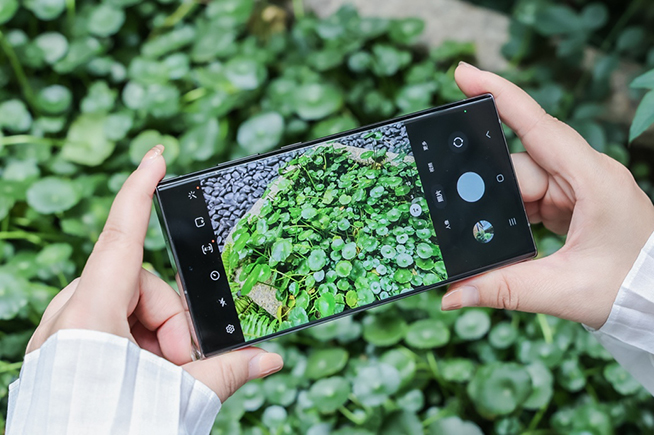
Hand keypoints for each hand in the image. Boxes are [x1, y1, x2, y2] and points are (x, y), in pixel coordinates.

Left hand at [26, 145, 282, 401]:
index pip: (120, 235)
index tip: (157, 155)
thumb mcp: (175, 400)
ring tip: (164, 384)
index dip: (139, 189)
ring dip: (160, 341)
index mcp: (89, 315)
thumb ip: (226, 372)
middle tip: (185, 367)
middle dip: (175, 322)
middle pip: (142, 286)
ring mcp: (68, 332)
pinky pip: (115, 327)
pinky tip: (147, 382)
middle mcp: (72, 315)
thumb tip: (272, 361)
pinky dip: (141, 348)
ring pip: (131, 309)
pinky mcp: (69, 349)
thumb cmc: (109, 432)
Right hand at [441, 63, 653, 328]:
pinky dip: (512, 215)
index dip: (500, 96)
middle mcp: (586, 175)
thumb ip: (506, 289)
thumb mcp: (564, 290)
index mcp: (594, 181)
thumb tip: (452, 294)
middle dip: (489, 189)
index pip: (539, 126)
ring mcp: (579, 189)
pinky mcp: (572, 204)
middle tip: (456, 207)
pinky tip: (504, 234)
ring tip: (485, 238)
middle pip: (520, 164)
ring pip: (521, 183)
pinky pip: (530, 198)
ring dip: (502, 210)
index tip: (463, 74)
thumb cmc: (630, 288)